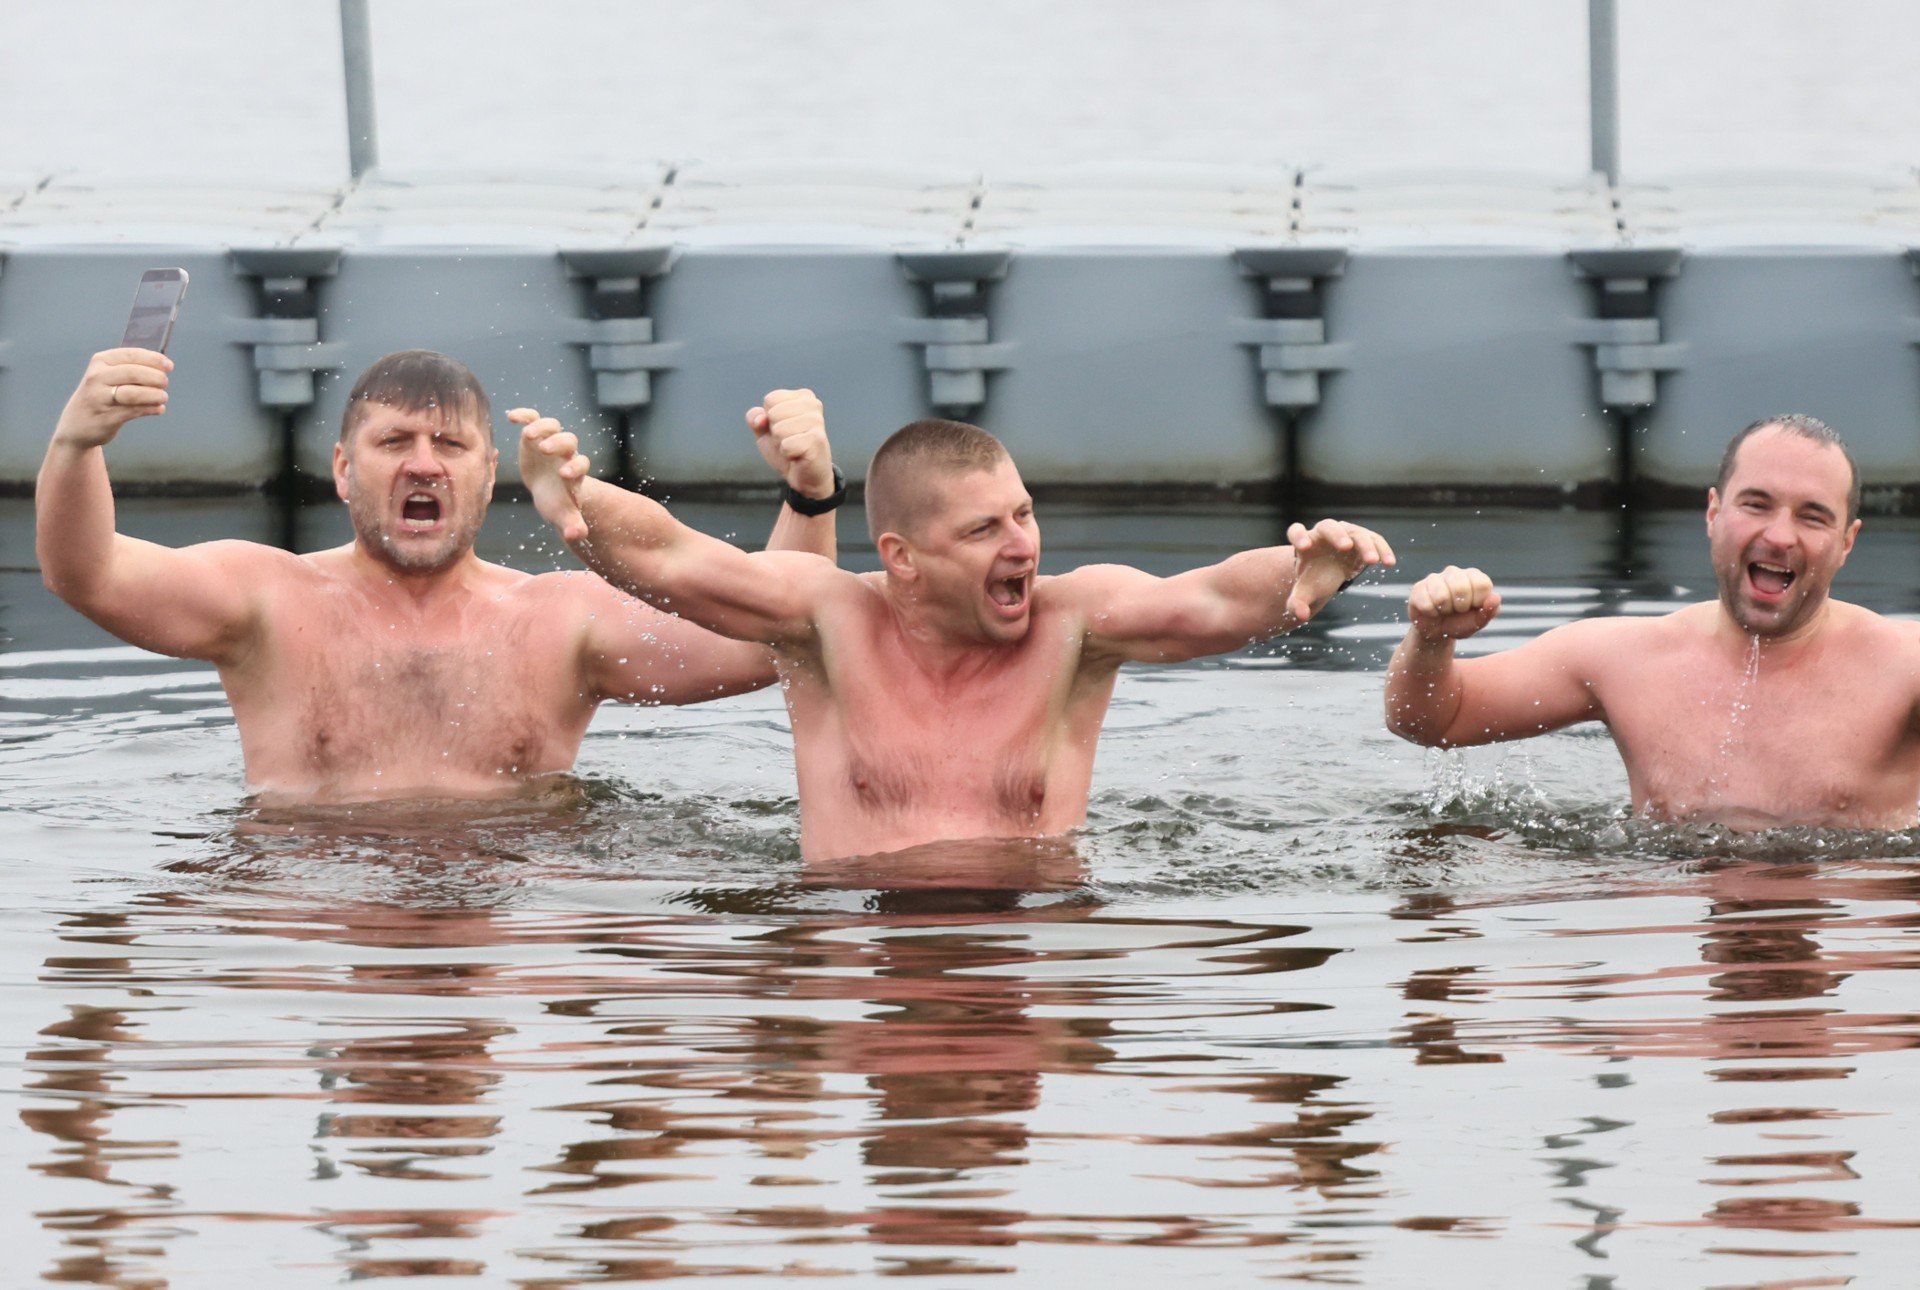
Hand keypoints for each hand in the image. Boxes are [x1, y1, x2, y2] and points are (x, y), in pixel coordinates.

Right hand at [52, 348, 171, 449]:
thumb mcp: (108, 376)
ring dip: (155, 395)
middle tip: (165, 383)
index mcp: (100, 362)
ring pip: (134, 393)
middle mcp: (97, 377)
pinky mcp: (107, 417)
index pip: (131, 355)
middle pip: (134, 373)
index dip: (153, 359)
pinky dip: (151, 409)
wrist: (77, 424)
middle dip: (156, 377)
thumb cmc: (101, 395)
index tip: (169, 366)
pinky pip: (135, 411)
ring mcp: (100, 398)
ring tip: (163, 397)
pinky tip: (158, 408)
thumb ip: (131, 368)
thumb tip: (163, 366)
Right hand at [510, 407, 589, 541]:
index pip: (581, 464)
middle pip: (569, 441)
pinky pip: (533, 418)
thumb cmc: (557, 503)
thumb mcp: (562, 516)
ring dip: (542, 427)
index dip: (574, 467)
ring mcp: (551, 441)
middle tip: (544, 450)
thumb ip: (572, 525)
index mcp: (574, 472)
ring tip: (527, 435)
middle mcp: (566, 453)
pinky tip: (511, 417)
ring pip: (553, 426)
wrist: (548, 490)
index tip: (563, 475)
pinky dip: (524, 415)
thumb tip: (577, 536)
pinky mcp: (536, 435)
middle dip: (558, 443)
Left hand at [747, 388, 833, 498]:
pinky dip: (787, 454)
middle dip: (775, 432)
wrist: (805, 476)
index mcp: (803, 396)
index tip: (784, 428)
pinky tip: (798, 456)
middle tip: (789, 440)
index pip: (770, 399)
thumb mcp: (765, 430)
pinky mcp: (817, 440)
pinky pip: (786, 445)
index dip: (769, 419)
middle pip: (773, 413)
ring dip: (781, 444)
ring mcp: (817, 421)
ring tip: (794, 448)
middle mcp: (813, 404)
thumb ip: (755, 418)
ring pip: (779, 430)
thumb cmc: (787, 448)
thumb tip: (761, 419)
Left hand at [1285, 519, 1395, 620]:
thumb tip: (1302, 616)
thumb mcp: (1304, 592)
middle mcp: (1324, 533)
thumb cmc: (1314, 579)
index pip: (1296, 532)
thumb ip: (1297, 604)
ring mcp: (1345, 533)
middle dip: (1337, 535)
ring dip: (1365, 545)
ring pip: (1355, 533)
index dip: (1299, 536)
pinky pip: (1374, 539)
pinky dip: (1382, 549)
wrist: (1328, 572)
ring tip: (1372, 561)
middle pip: (1328, 526)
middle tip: (1345, 547)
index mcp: (1305, 543)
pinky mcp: (1363, 538)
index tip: (1304, 547)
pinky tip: (1389, 563)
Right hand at [1408, 565, 1501, 642]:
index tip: (1473, 607)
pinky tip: (1432, 611)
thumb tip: (1496, 597)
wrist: (1436, 632)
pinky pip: (1426, 603)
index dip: (1478, 601)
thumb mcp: (1478, 622)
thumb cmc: (1460, 623)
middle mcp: (1455, 572)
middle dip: (1460, 607)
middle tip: (1457, 610)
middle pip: (1461, 587)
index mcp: (1473, 577)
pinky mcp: (1418, 588)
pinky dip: (1431, 614)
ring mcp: (1435, 578)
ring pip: (1442, 596)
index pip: (1482, 584)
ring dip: (1444, 611)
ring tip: (1444, 610)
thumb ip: (1490, 611)